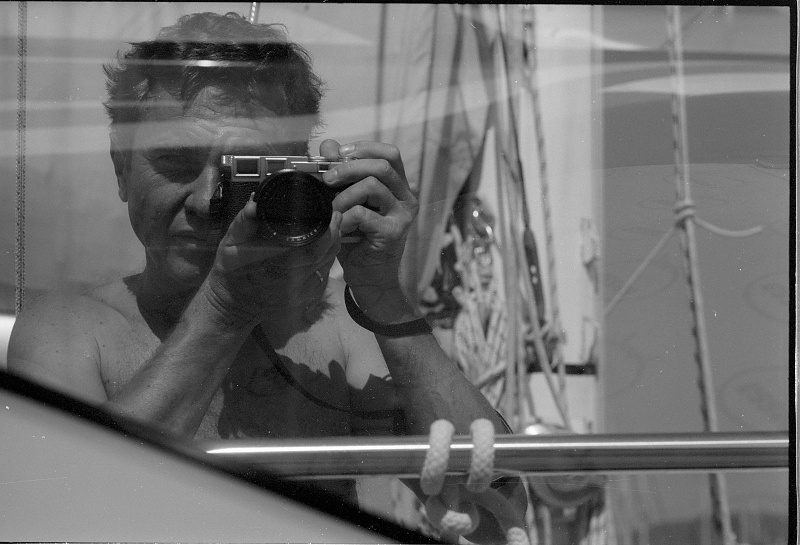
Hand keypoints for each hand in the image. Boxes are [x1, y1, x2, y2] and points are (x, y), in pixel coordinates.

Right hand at [202, 197, 341, 326]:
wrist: (234, 304)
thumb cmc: (231, 272)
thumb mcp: (229, 245)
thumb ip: (243, 224)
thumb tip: (255, 203)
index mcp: (276, 265)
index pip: (311, 248)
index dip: (326, 230)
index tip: (329, 213)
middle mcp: (293, 280)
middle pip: (324, 254)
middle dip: (334, 233)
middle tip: (334, 215)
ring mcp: (302, 292)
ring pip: (327, 263)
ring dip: (333, 244)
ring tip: (332, 227)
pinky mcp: (307, 297)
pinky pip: (323, 273)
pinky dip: (326, 257)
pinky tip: (323, 246)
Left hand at [319, 140, 418, 314]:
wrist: (369, 278)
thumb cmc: (357, 239)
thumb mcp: (347, 202)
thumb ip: (340, 174)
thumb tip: (328, 146)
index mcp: (397, 185)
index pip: (389, 153)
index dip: (364, 148)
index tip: (338, 156)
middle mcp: (406, 197)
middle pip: (382, 164)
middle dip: (348, 167)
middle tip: (327, 179)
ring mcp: (402, 215)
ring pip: (373, 185)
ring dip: (344, 194)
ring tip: (333, 208)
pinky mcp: (394, 232)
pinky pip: (364, 214)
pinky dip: (344, 218)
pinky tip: (339, 228)